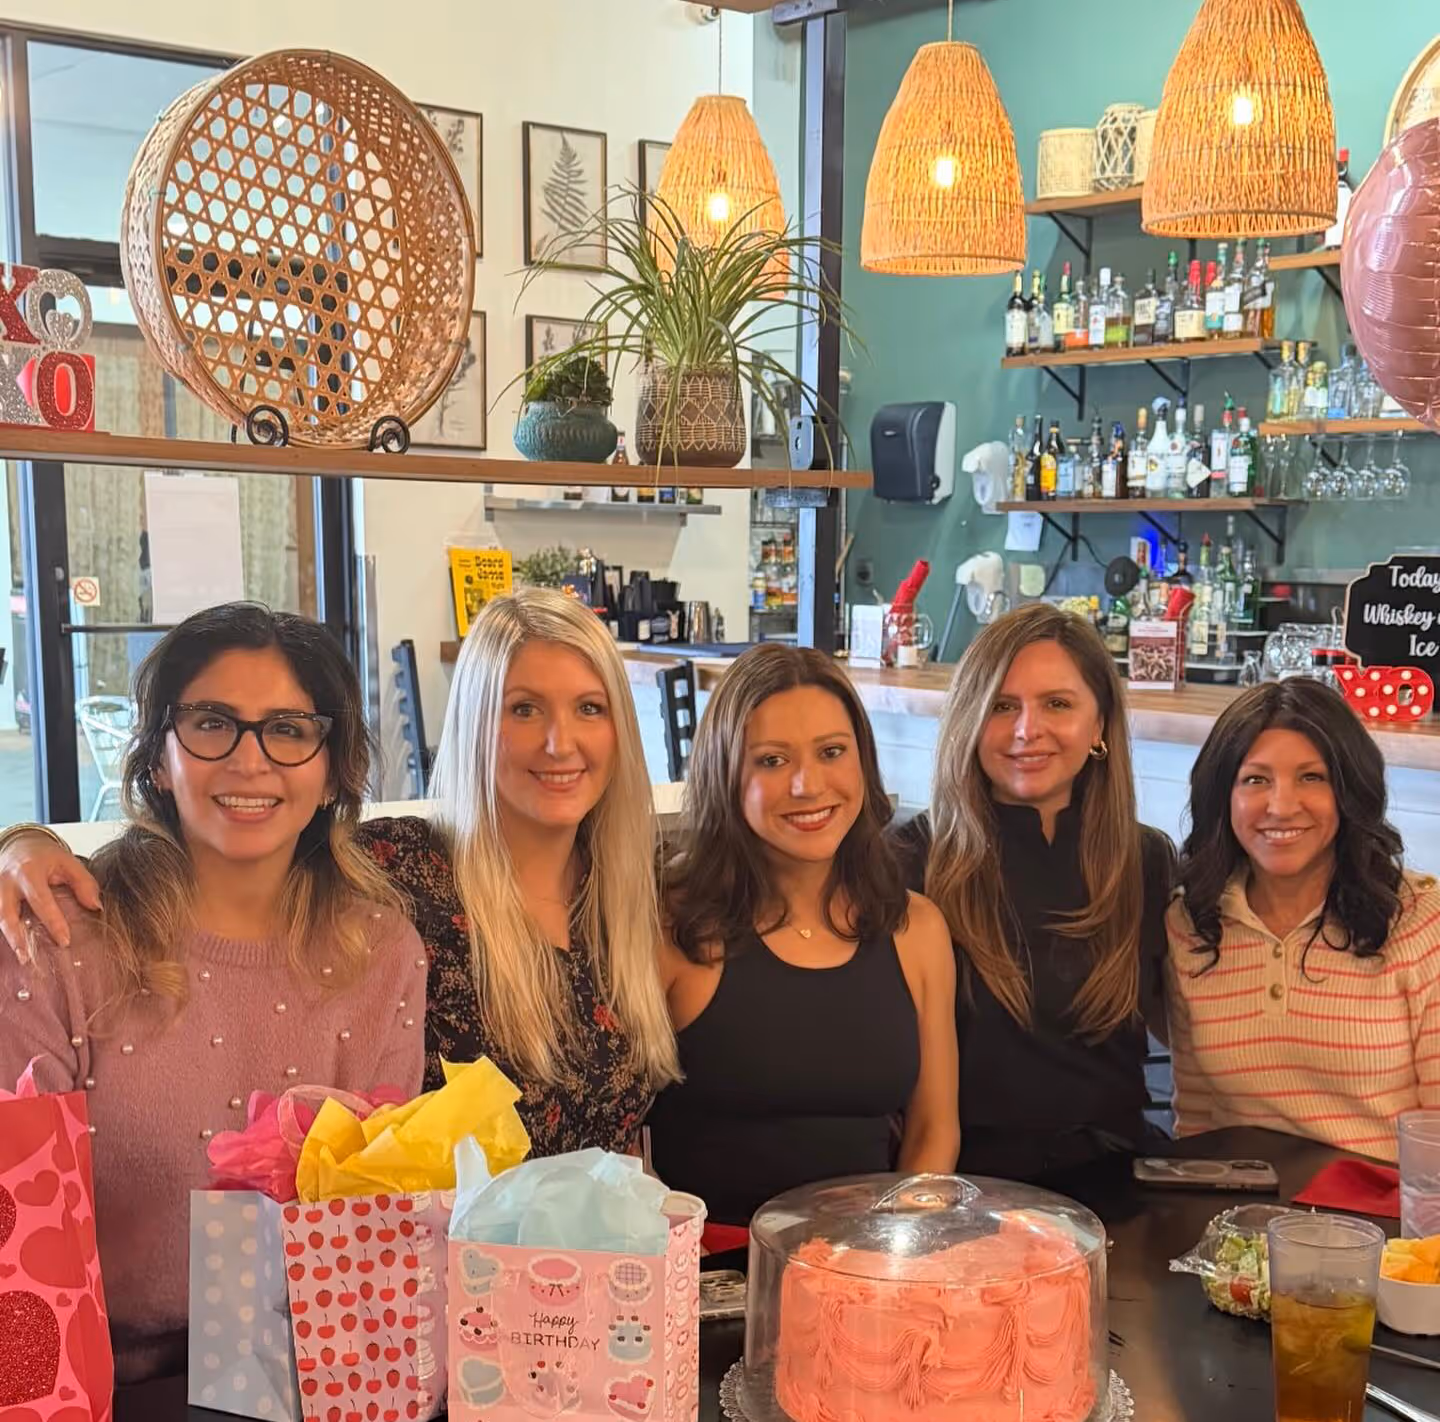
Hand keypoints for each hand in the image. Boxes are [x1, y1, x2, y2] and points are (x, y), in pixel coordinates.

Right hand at [0, 834, 99, 961]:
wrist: (18, 845)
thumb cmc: (46, 857)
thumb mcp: (68, 862)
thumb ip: (84, 883)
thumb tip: (96, 907)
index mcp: (28, 872)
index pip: (41, 901)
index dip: (53, 922)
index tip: (65, 941)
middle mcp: (6, 883)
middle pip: (7, 914)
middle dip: (17, 938)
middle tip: (28, 958)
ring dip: (9, 939)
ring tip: (22, 958)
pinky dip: (5, 934)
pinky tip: (16, 948)